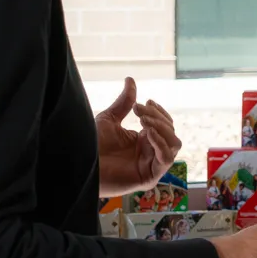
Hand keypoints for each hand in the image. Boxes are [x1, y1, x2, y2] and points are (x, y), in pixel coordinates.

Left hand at [96, 77, 181, 196]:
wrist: (82, 163)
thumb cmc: (92, 145)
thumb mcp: (110, 119)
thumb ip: (124, 102)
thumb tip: (130, 80)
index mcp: (144, 141)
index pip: (165, 124)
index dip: (158, 111)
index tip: (145, 101)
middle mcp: (151, 153)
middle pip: (170, 131)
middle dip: (157, 117)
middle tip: (138, 110)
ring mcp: (152, 166)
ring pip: (174, 144)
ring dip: (162, 128)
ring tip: (143, 121)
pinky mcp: (150, 177)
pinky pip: (166, 159)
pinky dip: (160, 143)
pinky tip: (147, 133)